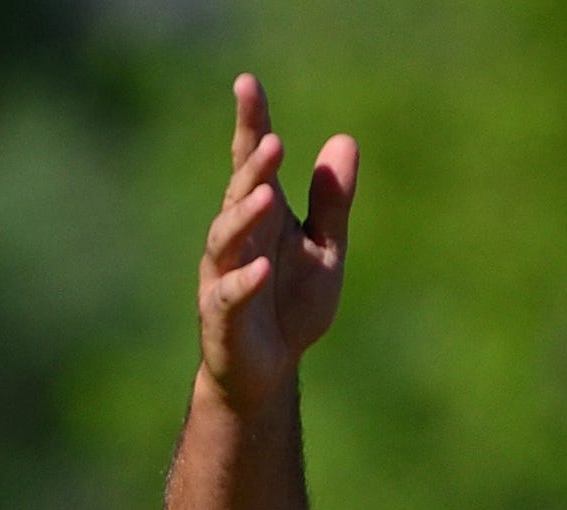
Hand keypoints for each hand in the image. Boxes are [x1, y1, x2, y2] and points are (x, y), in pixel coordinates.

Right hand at [197, 73, 357, 412]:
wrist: (270, 370)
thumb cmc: (292, 304)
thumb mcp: (325, 249)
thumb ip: (333, 202)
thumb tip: (345, 141)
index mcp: (262, 215)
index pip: (252, 161)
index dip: (250, 122)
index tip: (247, 82)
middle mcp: (237, 238)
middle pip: (240, 192)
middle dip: (253, 167)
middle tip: (272, 141)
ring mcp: (223, 274)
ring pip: (227, 238)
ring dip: (244, 216)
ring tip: (266, 196)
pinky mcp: (221, 315)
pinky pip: (229, 295)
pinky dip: (244, 282)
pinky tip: (262, 268)